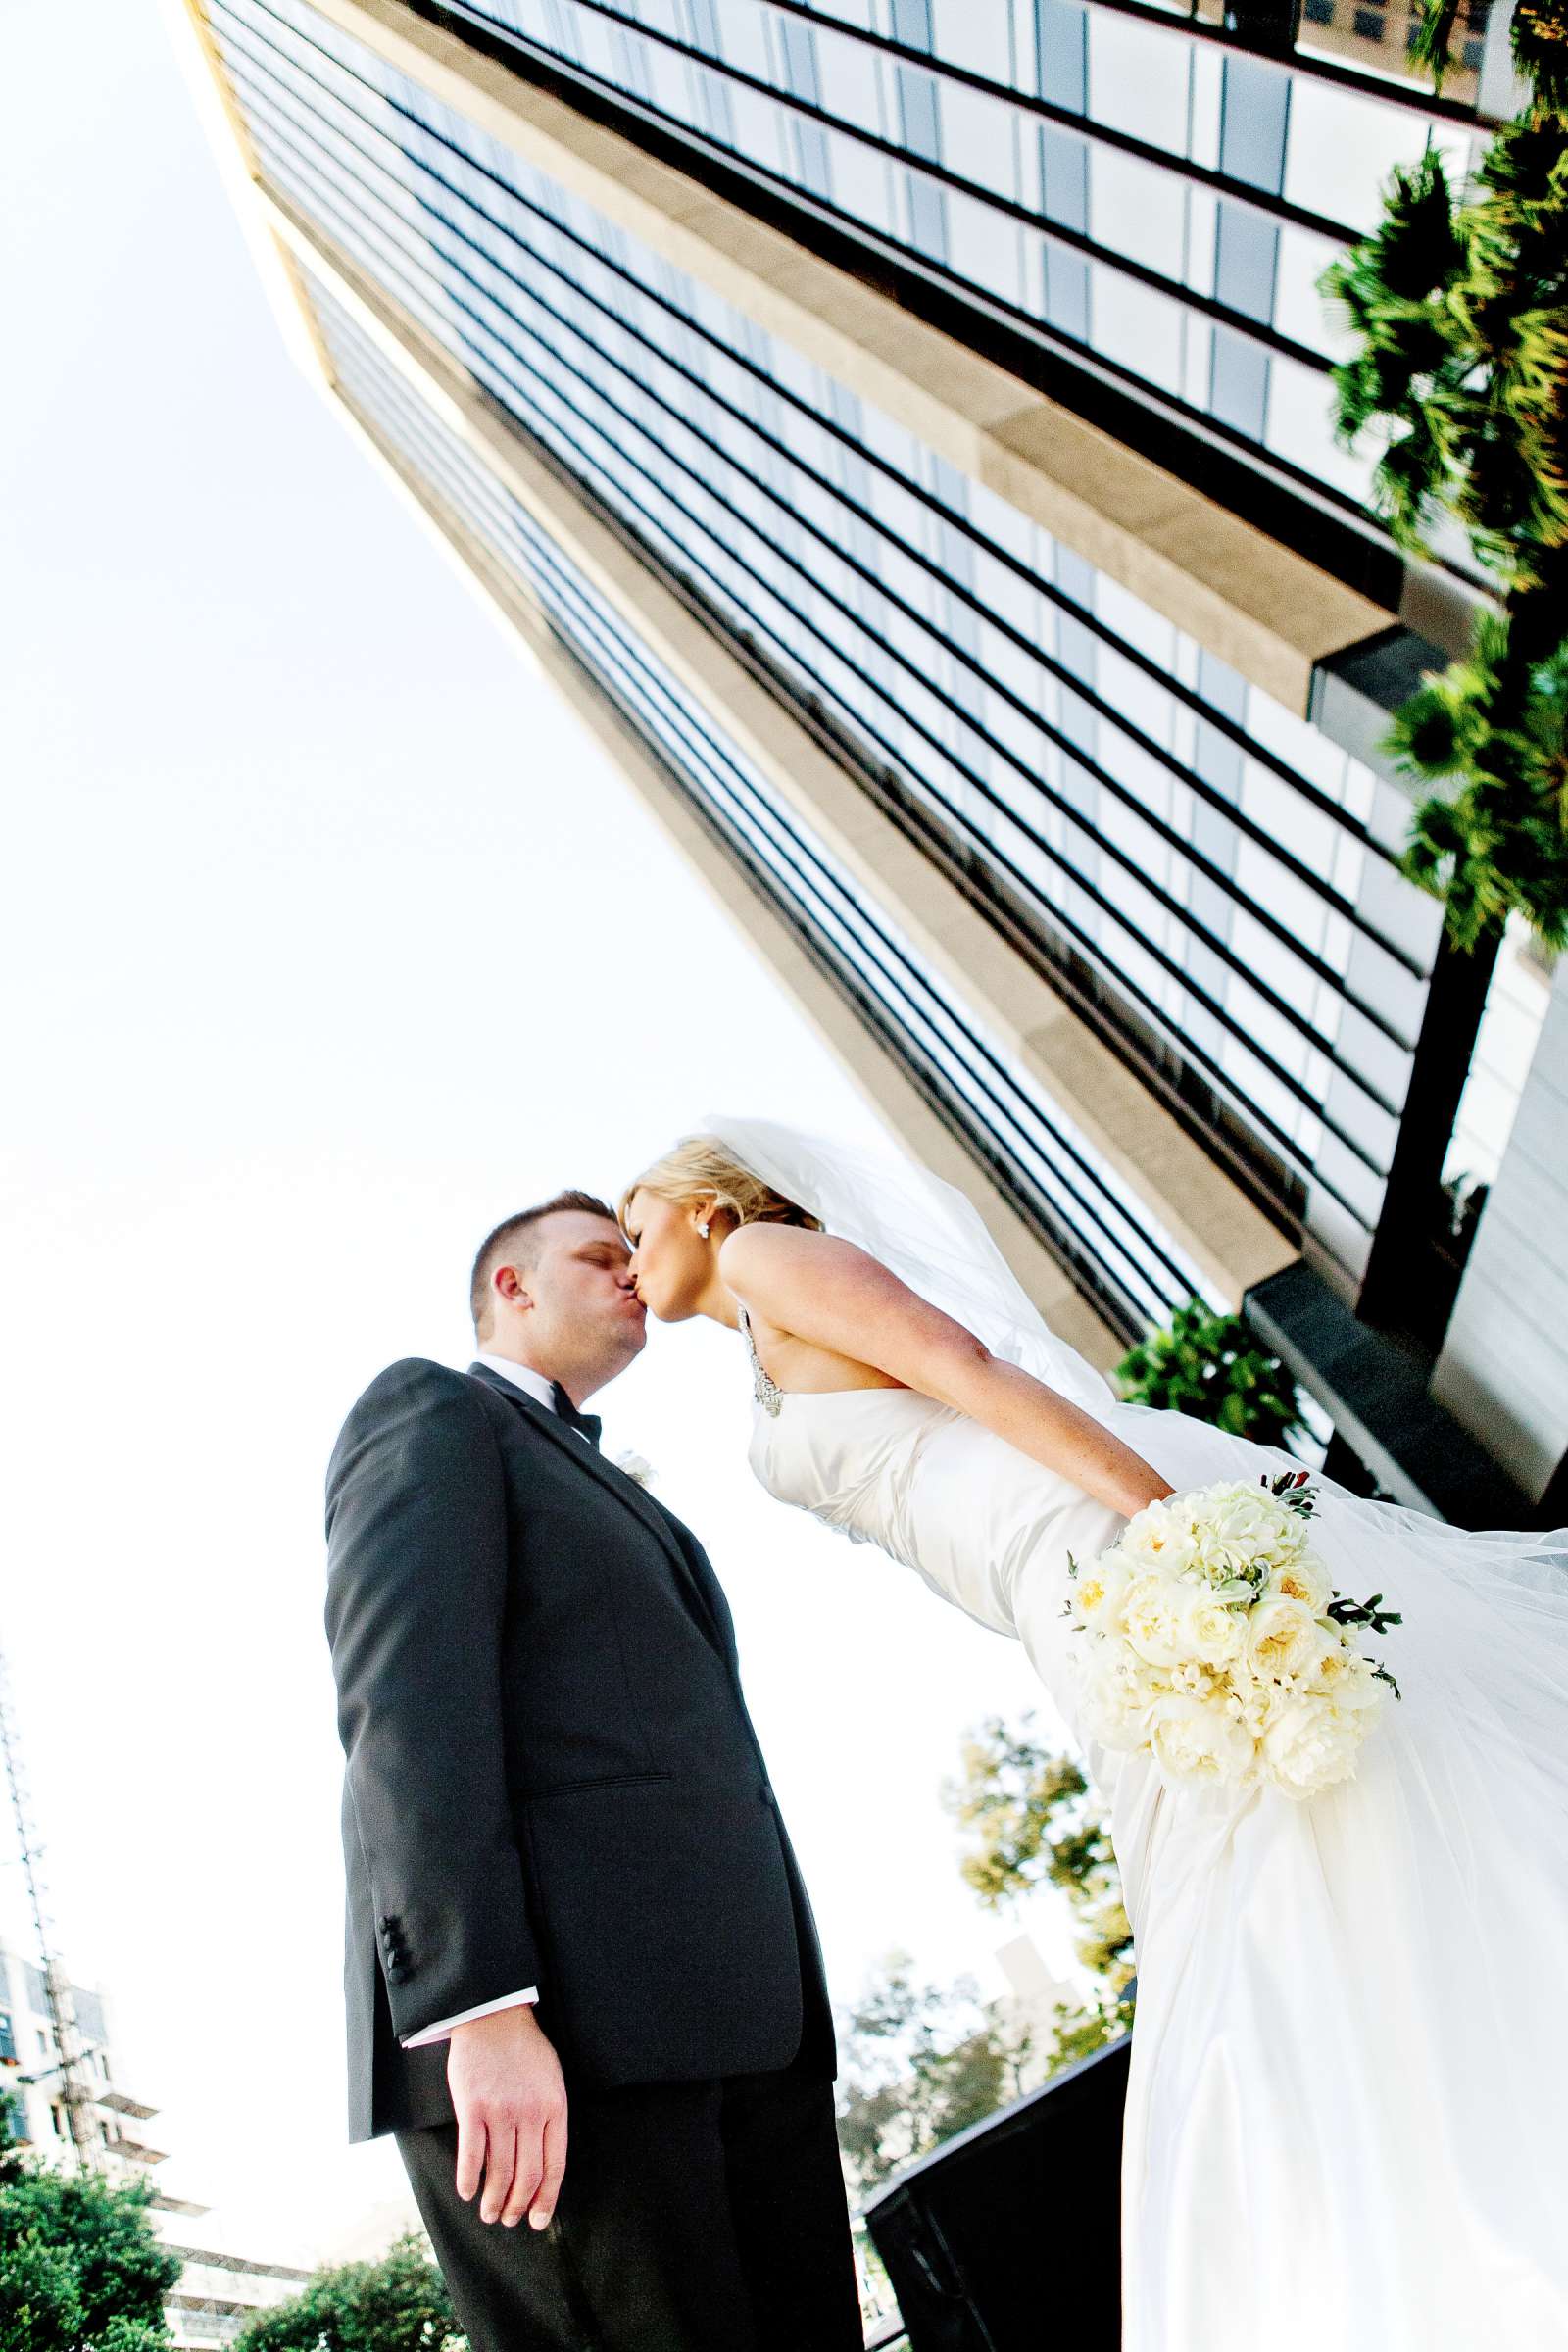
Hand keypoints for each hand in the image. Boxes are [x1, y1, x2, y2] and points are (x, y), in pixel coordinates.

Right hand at [447, 2005, 567, 2229]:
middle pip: (527, 2175)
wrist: (494, 2016)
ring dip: (493, 2200)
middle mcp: (530, 2113)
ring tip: (489, 2214)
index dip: (546, 2199)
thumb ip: (549, 2118)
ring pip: (499, 2171)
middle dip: (518, 2205)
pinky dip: (468, 2179)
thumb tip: (544, 2163)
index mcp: (555, 2107)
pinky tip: (466, 2192)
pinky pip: (471, 2155)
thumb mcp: (551, 2080)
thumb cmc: (525, 2050)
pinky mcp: (472, 2107)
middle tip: (509, 2220)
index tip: (537, 2221)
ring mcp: (501, 2111)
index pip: (555, 2166)